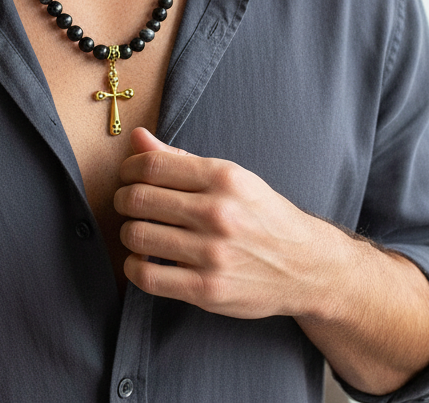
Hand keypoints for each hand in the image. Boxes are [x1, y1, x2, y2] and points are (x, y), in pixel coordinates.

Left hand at [114, 127, 334, 319]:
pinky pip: (147, 277)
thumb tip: (137, 137)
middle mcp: (217, 213)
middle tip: (127, 204)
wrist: (306, 266)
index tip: (127, 175)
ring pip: (138, 236)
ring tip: (138, 231)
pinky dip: (134, 267)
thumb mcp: (231, 177)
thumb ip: (180, 159)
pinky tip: (142, 261)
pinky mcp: (207, 290)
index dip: (128, 168)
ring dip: (127, 233)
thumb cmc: (262, 216)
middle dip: (123, 199)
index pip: (152, 164)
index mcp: (223, 177)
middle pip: (139, 199)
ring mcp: (212, 253)